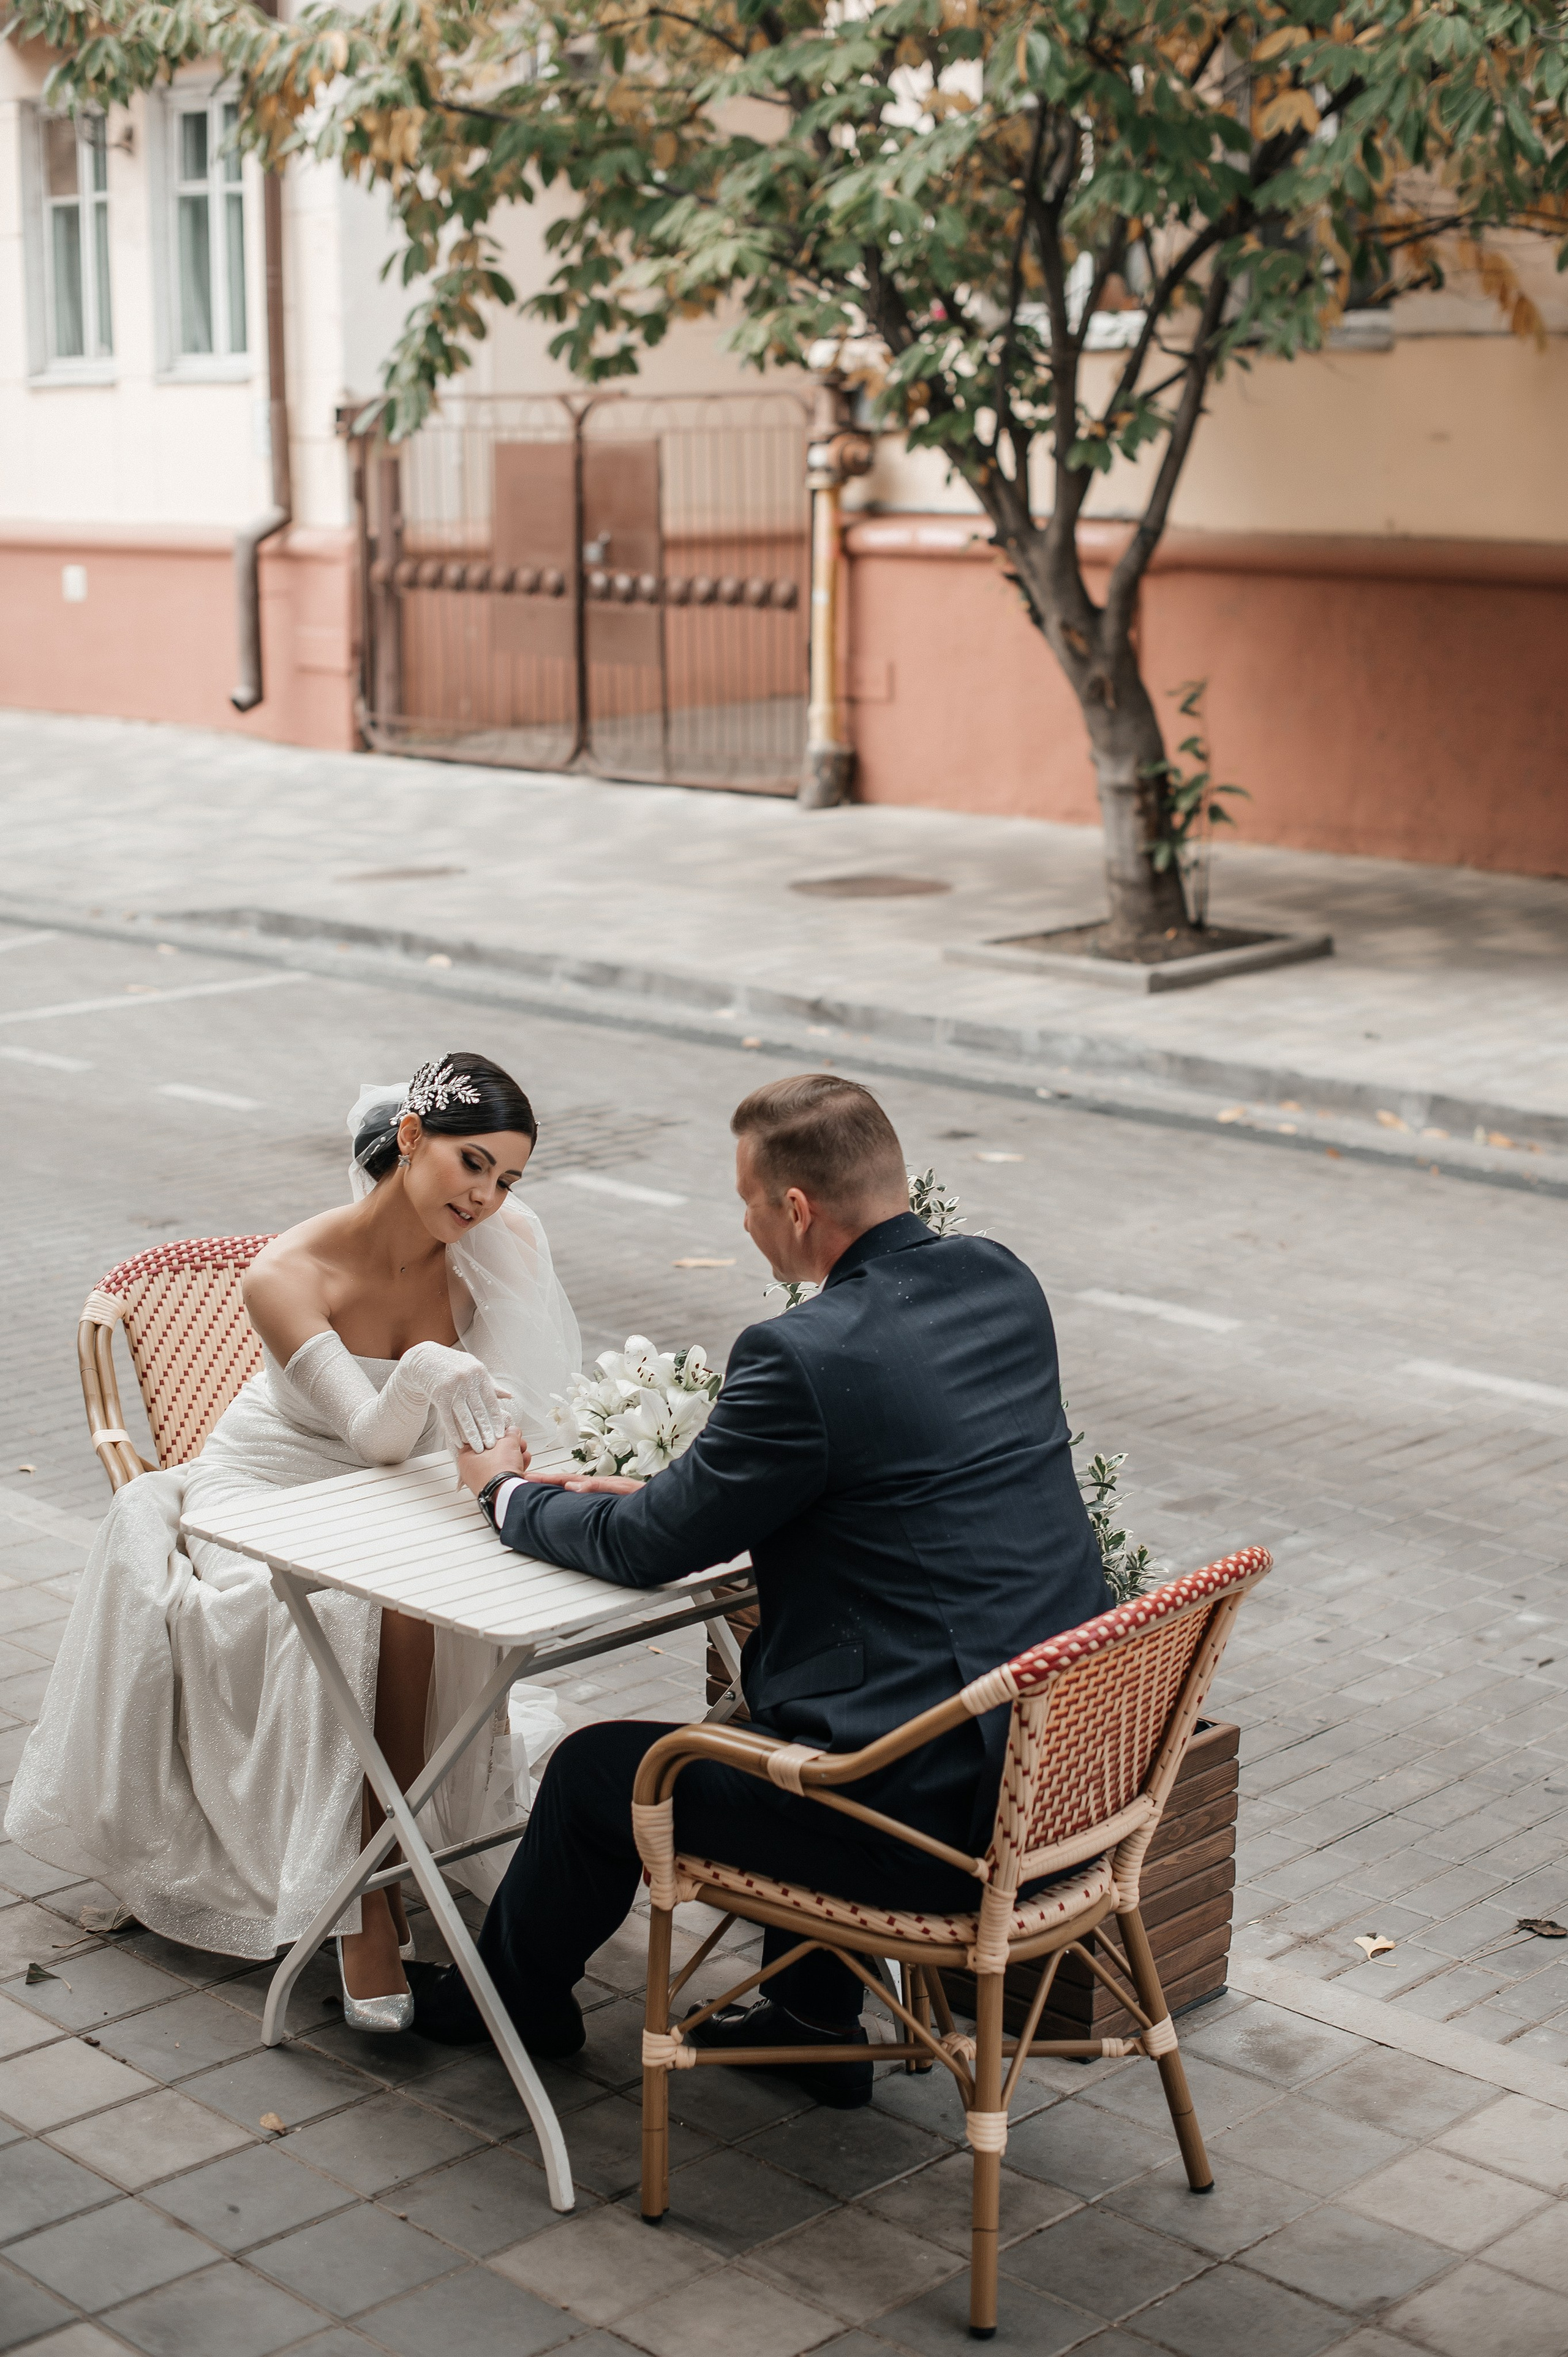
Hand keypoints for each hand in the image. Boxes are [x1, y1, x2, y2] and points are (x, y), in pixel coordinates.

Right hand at [400, 1341, 507, 1450]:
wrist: (426, 1358)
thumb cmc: (454, 1364)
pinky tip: (459, 1443)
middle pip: (479, 1411)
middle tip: (492, 1446)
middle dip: (486, 1431)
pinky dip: (454, 1432)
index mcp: (479, 1373)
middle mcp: (467, 1380)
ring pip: (464, 1417)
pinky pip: (448, 1418)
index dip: (496, 1419)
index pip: (491, 1401)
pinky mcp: (439, 1396)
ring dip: (472, 1435)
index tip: (501, 1434)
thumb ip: (490, 1384)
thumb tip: (508, 1396)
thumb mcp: (474, 1367)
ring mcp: (452, 1388)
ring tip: (478, 1448)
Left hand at [455, 1431, 530, 1494]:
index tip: (503, 1430)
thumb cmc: (499, 1472)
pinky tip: (523, 1461)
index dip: (493, 1433)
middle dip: (508, 1445)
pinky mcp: (495, 1488)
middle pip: (492, 1451)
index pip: (479, 1439)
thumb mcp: (507, 1443)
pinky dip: (514, 1467)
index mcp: (466, 1457)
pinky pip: (504, 1473)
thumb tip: (513, 1431)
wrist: (508, 1494)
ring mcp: (483, 1481)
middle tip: (515, 1441)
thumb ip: (511, 1434)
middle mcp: (471, 1471)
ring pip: (500, 1463)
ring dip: (514, 1455)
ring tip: (522, 1451)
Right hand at [525, 1468, 641, 1495]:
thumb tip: (572, 1486)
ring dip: (555, 1489)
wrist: (665, 1505)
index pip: (566, 1479)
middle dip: (546, 1482)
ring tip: (537, 1490)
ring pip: (574, 1488)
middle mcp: (599, 1486)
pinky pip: (582, 1497)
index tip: (528, 1479)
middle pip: (567, 1482)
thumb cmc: (645, 1499)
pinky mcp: (609, 1499)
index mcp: (598, 1483)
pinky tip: (564, 1500)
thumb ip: (597, 1488)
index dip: (547, 1480)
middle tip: (524, 1481)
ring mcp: (604, 1492)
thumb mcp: (621, 1491)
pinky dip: (569, 1496)